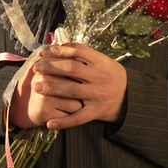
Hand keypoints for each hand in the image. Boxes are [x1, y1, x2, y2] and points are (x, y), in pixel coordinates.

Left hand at [9, 44, 126, 129]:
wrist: (131, 96)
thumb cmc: (110, 75)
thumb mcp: (102, 60)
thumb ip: (83, 54)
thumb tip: (60, 45)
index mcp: (100, 62)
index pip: (78, 52)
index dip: (59, 50)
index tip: (44, 52)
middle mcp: (99, 77)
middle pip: (72, 70)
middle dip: (52, 68)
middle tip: (36, 68)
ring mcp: (97, 95)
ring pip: (72, 91)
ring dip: (53, 88)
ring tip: (36, 86)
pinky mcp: (96, 112)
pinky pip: (78, 118)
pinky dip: (63, 121)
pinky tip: (49, 123)